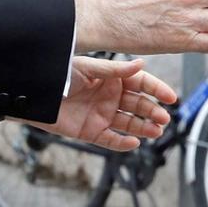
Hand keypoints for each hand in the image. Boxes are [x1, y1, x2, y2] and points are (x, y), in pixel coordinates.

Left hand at [15, 56, 176, 151]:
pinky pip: (111, 140)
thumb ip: (116, 69)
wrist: (36, 95)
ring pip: (129, 124)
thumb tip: (141, 64)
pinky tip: (134, 142)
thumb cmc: (60, 75)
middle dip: (152, 112)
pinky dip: (123, 143)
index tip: (171, 98)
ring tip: (156, 132)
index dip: (156, 90)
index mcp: (112, 79)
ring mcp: (101, 115)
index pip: (140, 84)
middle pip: (138, 105)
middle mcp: (110, 97)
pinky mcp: (91, 131)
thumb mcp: (89, 69)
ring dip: (143, 128)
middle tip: (163, 119)